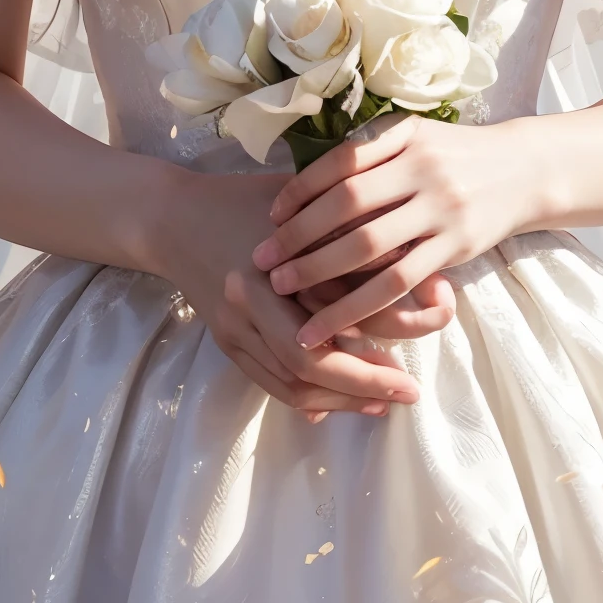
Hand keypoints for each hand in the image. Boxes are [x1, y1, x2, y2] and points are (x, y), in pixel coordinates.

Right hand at [157, 168, 420, 421]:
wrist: (170, 217)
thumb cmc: (244, 198)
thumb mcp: (298, 200)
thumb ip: (345, 226)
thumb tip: (411, 255)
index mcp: (277, 258)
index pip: (341, 303)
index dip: (388, 323)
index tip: (433, 323)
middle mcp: (251, 298)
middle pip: (313, 359)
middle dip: (366, 382)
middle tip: (410, 391)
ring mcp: (233, 326)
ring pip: (290, 382)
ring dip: (340, 399)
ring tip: (382, 401)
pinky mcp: (224, 343)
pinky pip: (268, 384)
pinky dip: (306, 398)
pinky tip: (336, 404)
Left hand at [252, 117, 526, 349]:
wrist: (525, 170)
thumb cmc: (456, 154)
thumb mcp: (416, 135)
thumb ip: (371, 151)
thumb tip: (304, 180)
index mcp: (404, 137)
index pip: (340, 164)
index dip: (301, 190)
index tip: (272, 215)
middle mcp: (421, 170)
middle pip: (347, 205)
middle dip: (299, 235)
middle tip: (261, 260)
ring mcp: (440, 209)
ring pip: (369, 247)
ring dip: (319, 273)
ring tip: (282, 293)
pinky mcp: (454, 247)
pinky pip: (399, 282)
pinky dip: (360, 306)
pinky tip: (332, 324)